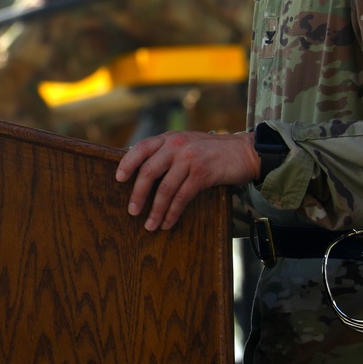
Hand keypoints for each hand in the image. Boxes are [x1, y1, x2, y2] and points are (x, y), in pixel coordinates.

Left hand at [115, 130, 259, 230]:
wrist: (243, 151)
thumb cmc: (212, 151)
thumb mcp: (187, 143)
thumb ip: (167, 152)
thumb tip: (142, 172)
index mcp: (169, 138)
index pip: (141, 148)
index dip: (127, 164)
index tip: (118, 179)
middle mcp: (177, 145)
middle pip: (149, 171)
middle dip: (138, 194)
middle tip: (132, 211)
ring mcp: (190, 158)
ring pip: (165, 188)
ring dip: (156, 210)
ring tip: (150, 225)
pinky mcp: (202, 174)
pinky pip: (182, 197)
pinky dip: (172, 212)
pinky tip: (168, 223)